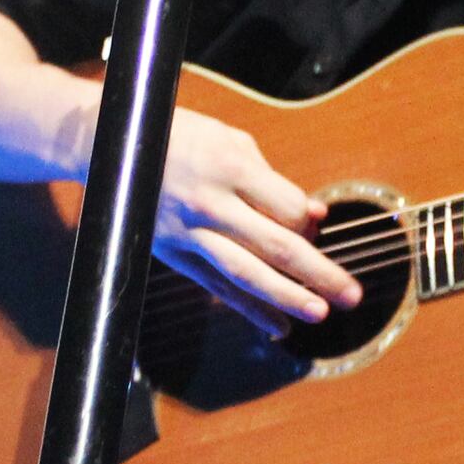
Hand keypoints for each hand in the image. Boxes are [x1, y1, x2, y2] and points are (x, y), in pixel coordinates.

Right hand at [149, 106, 359, 336]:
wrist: (110, 148)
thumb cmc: (180, 136)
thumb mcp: (229, 139)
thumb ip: (271, 178)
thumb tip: (314, 214)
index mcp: (230, 167)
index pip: (287, 208)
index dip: (309, 221)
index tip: (318, 226)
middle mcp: (211, 203)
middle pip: (276, 246)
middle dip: (319, 272)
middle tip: (352, 295)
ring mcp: (190, 233)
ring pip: (246, 273)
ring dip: (286, 297)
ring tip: (320, 314)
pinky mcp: (176, 254)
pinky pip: (217, 287)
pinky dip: (249, 309)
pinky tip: (277, 327)